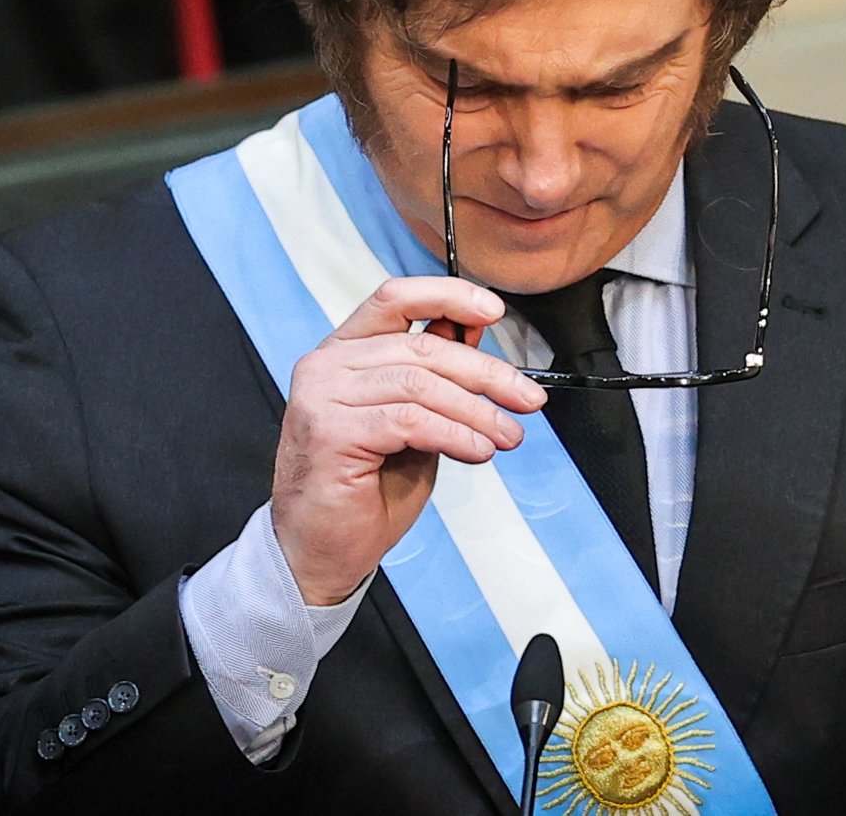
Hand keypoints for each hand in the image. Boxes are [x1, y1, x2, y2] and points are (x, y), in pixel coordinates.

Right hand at [270, 276, 546, 604]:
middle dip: (486, 373)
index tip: (493, 309)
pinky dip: (454, 434)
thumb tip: (472, 330)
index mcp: (345, 352)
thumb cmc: (365, 489)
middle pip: (421, 345)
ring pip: (420, 384)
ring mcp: (322, 396)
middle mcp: (327, 365)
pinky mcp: (330, 432)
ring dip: (477, 411)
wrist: (319, 551)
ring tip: (506, 435)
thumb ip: (434, 376)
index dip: (448, 295)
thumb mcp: (415, 421)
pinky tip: (477, 450)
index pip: (395, 298)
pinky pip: (410, 420)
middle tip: (526, 398)